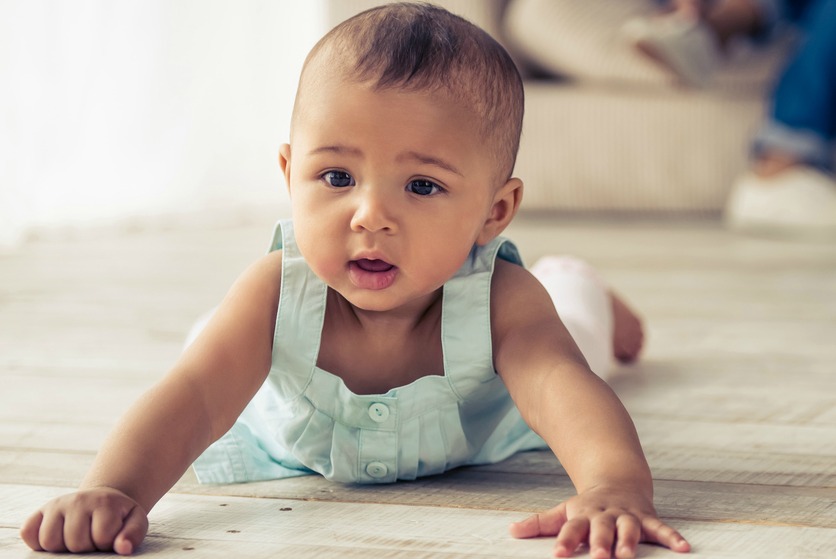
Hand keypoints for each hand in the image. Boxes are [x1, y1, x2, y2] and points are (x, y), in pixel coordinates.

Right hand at [20, 487, 147, 554]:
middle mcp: (78, 500)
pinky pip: (28, 532)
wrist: (103, 499)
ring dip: (62, 549)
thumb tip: (122, 548)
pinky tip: (57, 539)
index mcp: (104, 502)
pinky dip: (37, 542)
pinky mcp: (40, 512)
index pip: (102, 536)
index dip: (106, 544)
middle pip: (75, 542)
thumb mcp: (135, 521)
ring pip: (49, 541)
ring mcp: (56, 505)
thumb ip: (133, 534)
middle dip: (86, 548)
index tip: (109, 537)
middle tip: (92, 539)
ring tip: (76, 540)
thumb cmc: (119, 516)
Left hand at [509, 486, 689, 557]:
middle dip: (600, 543)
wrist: (618, 481)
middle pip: (601, 529)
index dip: (564, 541)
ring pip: (629, 529)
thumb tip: (510, 530)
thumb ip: (539, 523)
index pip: (571, 529)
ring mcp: (627, 516)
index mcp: (583, 515)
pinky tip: (684, 549)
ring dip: (629, 541)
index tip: (557, 554)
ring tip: (628, 555)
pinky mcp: (647, 518)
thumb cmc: (587, 506)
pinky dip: (672, 537)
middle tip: (599, 557)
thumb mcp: (563, 512)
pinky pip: (661, 528)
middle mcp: (605, 515)